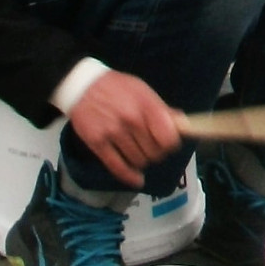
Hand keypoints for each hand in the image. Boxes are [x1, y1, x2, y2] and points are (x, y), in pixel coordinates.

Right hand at [68, 70, 182, 187]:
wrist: (82, 86)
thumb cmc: (116, 86)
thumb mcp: (141, 90)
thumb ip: (161, 108)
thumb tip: (182, 122)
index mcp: (146, 105)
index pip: (168, 138)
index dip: (170, 143)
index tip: (167, 143)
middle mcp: (132, 120)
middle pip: (154, 153)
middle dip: (155, 153)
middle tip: (150, 148)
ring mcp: (114, 133)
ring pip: (138, 161)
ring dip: (141, 161)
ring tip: (137, 153)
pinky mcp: (98, 144)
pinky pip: (118, 167)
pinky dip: (129, 177)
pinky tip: (136, 180)